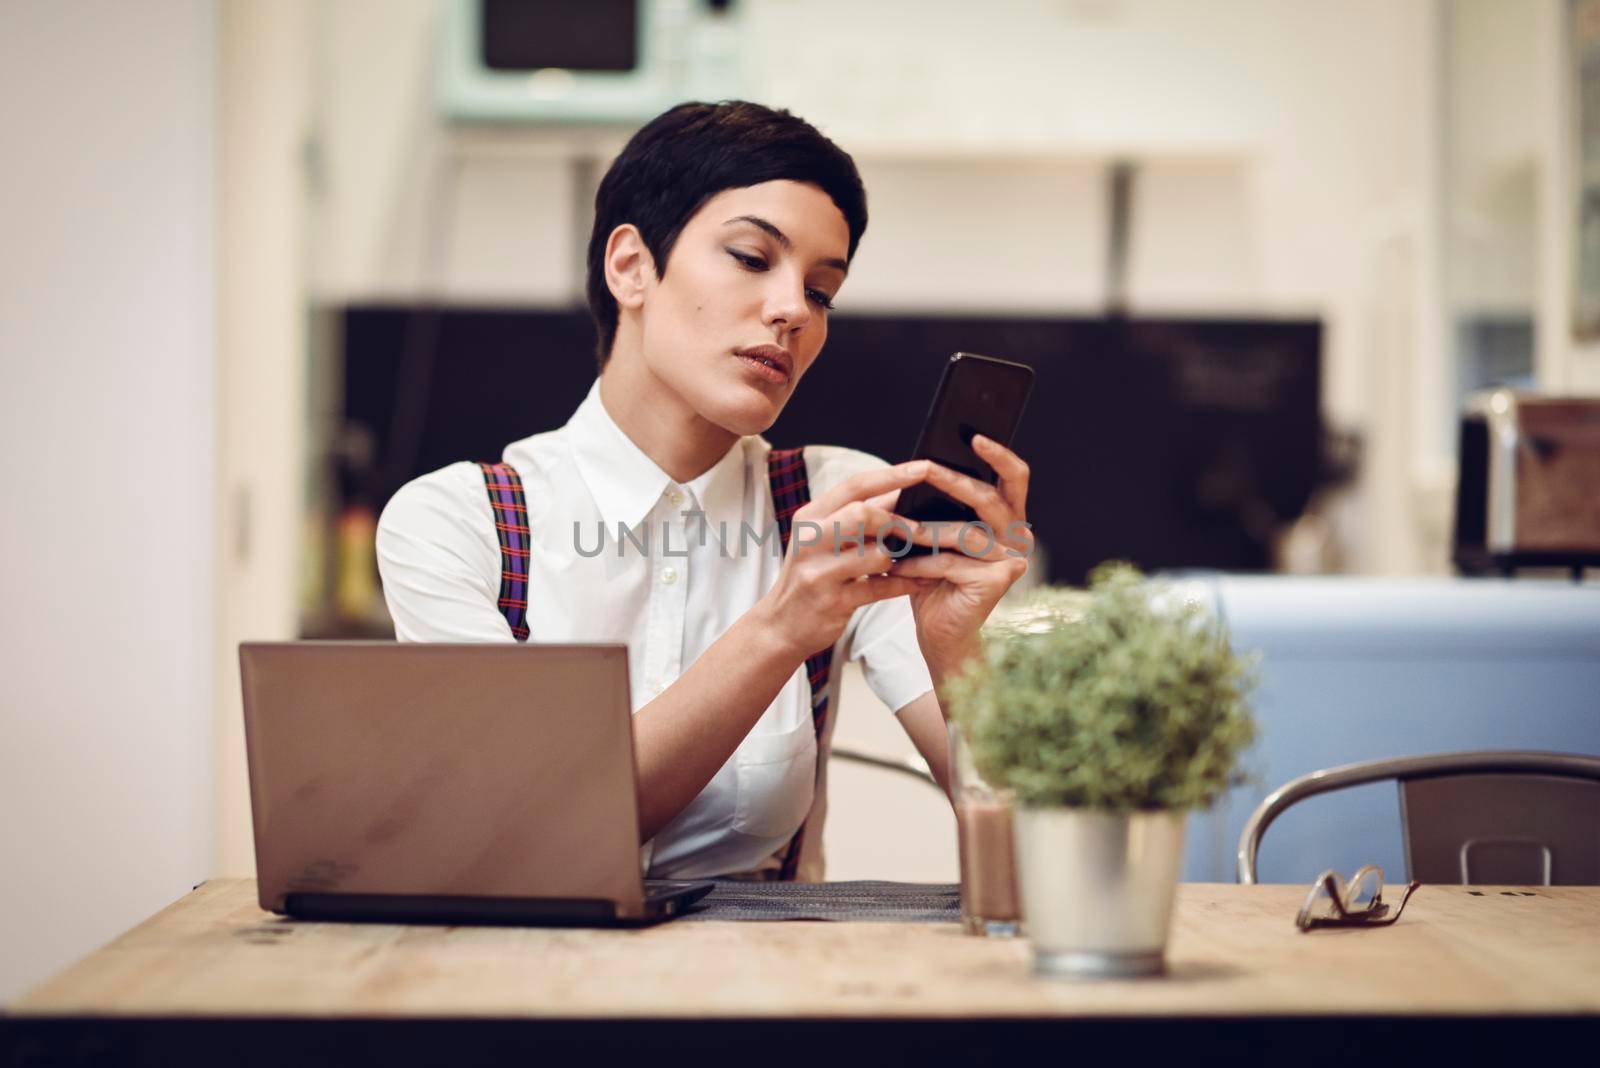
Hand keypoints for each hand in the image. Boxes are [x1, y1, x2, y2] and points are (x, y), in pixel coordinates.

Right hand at [752, 461, 937, 662]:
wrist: (781, 625)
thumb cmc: (810, 575)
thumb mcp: (823, 540)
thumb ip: (858, 516)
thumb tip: (901, 490)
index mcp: (810, 517)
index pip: (854, 486)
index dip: (892, 474)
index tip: (925, 466)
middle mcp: (810, 540)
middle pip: (863, 513)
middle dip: (898, 521)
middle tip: (921, 530)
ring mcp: (819, 573)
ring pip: (876, 554)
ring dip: (901, 558)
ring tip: (917, 559)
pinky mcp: (833, 602)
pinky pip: (881, 588)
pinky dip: (905, 584)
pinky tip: (920, 581)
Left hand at [888, 435, 1032, 681]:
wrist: (941, 634)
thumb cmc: (935, 579)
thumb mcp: (936, 534)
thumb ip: (939, 505)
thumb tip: (918, 464)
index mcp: (1009, 519)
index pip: (1015, 477)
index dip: (999, 455)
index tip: (974, 435)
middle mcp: (1018, 537)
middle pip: (989, 498)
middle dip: (953, 482)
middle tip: (926, 467)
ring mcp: (1010, 562)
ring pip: (964, 533)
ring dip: (923, 531)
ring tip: (892, 529)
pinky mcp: (995, 584)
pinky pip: (949, 563)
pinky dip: (919, 563)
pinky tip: (897, 565)